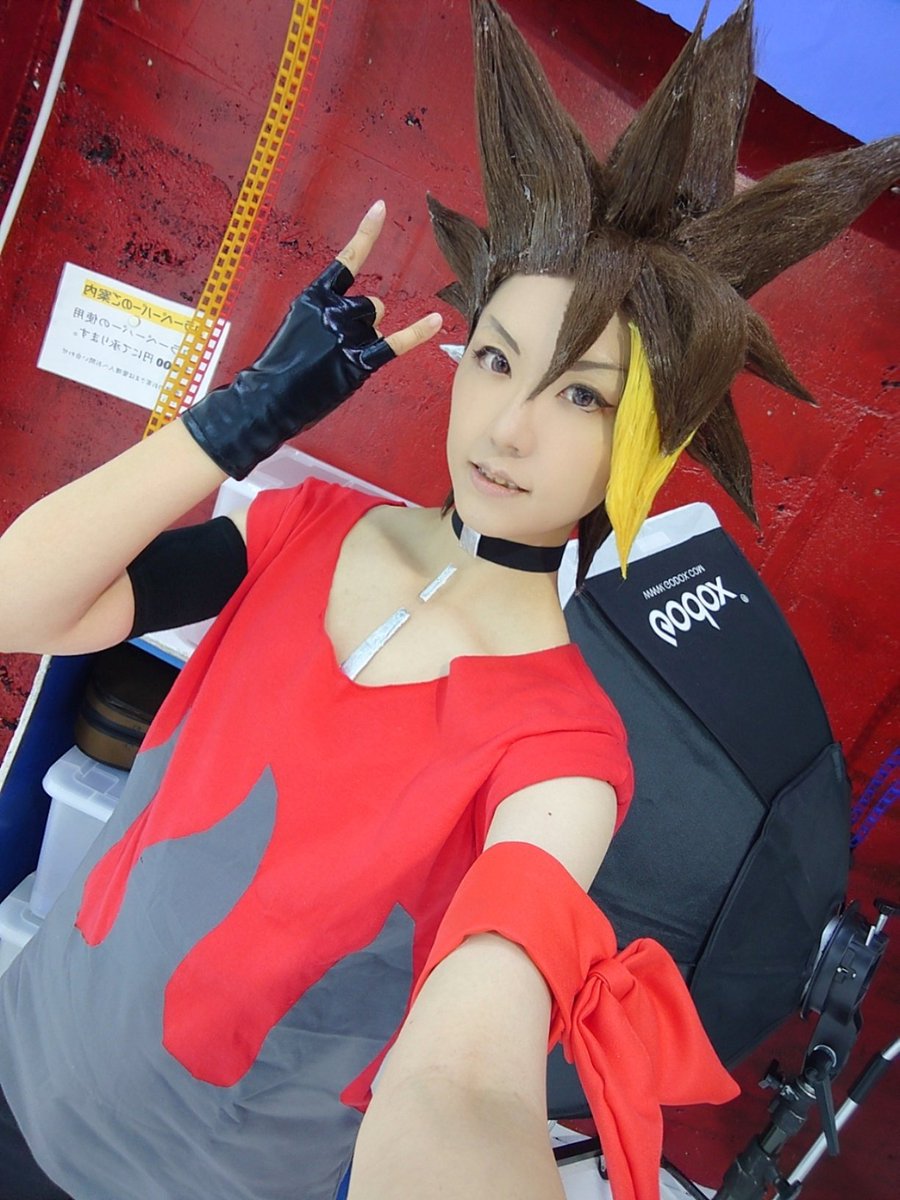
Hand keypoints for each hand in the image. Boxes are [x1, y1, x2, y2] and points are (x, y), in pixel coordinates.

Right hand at [182, 201, 442, 478]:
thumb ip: (326, 315)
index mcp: (313, 297)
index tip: (381, 207)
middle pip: (371, 306)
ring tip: (339, 361)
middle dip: (363, 324)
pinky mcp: (357, 362)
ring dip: (367, 340)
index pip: (346, 260)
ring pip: (377, 324)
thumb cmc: (281, 368)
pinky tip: (436, 320)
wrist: (267, 400)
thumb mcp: (297, 327)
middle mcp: (332, 310)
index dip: (366, 234)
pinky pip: (395, 344)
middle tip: (336, 350)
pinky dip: (417, 333)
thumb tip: (363, 317)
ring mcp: (346, 335)